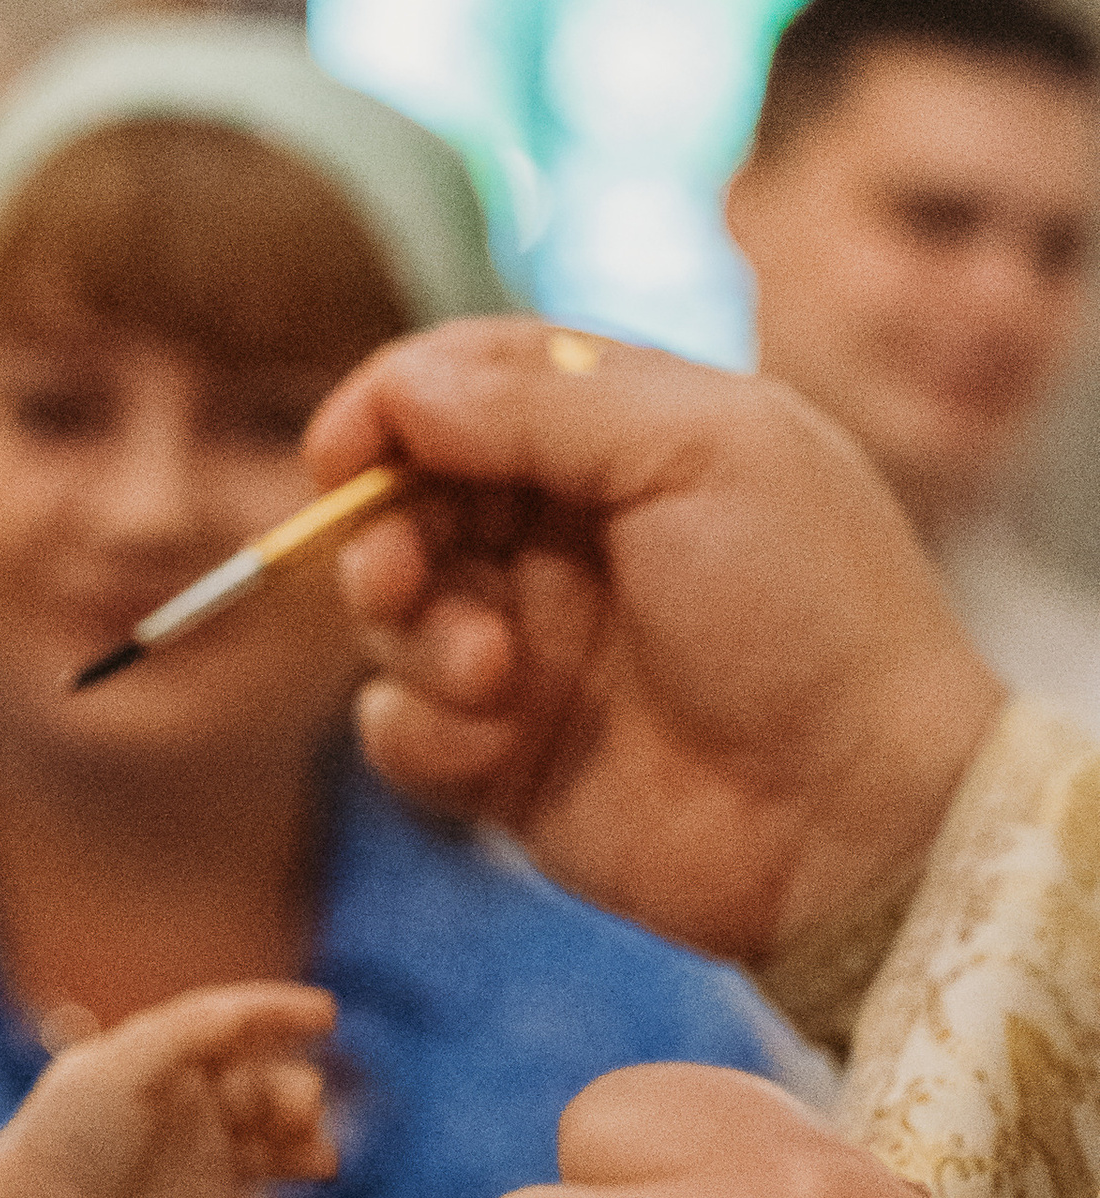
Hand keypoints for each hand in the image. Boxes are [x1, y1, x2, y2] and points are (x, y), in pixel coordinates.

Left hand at [0, 983, 336, 1197]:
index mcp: (170, 1068)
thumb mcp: (119, 1066)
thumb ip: (185, 1032)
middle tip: (297, 1114)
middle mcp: (194, 1119)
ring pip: (285, 1157)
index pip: (238, 1029)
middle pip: (272, 1094)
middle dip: (297, 1097)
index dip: (282, 1014)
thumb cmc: (64, 1139)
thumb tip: (245, 1011)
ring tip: (316, 1161)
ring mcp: (204, 1177)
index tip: (327, 1013)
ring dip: (311, 1153)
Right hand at [304, 323, 1003, 961]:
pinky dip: (423, 728)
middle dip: (384, 528)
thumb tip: (401, 389)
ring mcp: (534, 647)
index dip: (394, 404)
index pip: (473, 382)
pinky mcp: (505, 757)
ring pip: (390, 610)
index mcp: (628, 440)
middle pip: (409, 494)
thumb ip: (539, 404)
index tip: (341, 451)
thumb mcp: (698, 453)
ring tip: (491, 672)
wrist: (855, 815)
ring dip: (412, 633)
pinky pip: (399, 725)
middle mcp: (570, 537)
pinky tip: (494, 745)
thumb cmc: (809, 615)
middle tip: (402, 574)